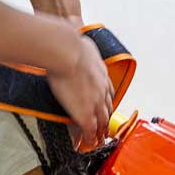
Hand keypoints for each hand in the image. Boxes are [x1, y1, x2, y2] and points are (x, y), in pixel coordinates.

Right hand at [46, 34, 112, 150]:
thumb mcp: (80, 41)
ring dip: (101, 131)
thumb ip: (80, 44)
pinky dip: (90, 138)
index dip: (107, 101)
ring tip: (100, 140)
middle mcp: (102, 89)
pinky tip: (88, 143)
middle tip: (106, 129)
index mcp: (101, 73)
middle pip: (108, 109)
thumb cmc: (68, 44)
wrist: (66, 52)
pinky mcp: (85, 113)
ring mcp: (95, 102)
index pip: (108, 92)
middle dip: (108, 120)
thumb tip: (74, 31)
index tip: (105, 108)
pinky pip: (90, 130)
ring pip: (102, 121)